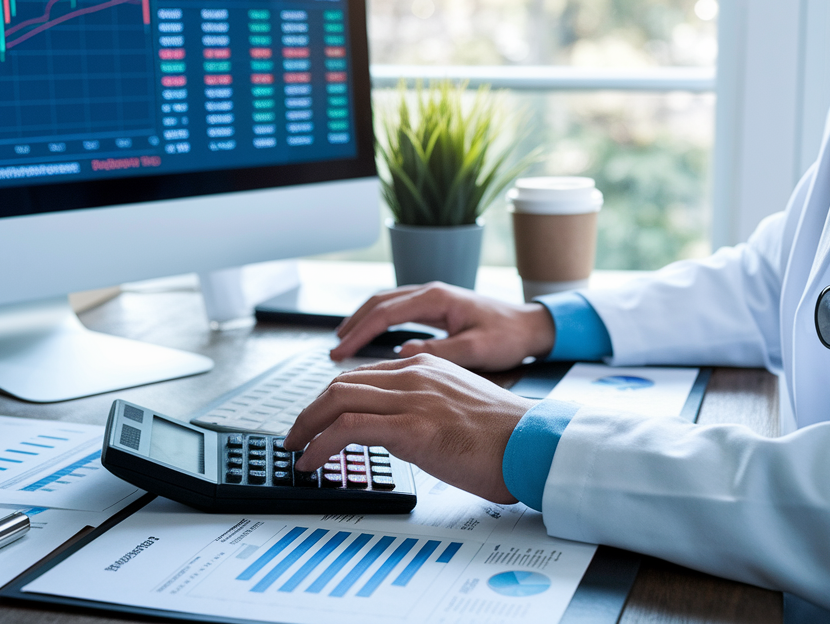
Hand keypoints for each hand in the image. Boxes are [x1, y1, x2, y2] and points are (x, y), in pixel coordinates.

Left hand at [284, 354, 536, 502]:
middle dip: (310, 410)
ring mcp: (412, 399)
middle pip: (342, 383)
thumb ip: (427, 408)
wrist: (533, 446)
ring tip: (296, 449)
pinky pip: (348, 429)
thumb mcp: (459, 409)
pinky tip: (312, 462)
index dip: (333, 399)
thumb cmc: (505, 439)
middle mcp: (415, 375)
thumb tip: (398, 430)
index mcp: (427, 368)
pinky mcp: (411, 427)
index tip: (318, 420)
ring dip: (306, 426)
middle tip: (296, 435)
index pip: (365, 376)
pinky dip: (320, 445)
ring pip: (337, 400)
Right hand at [331, 282, 555, 372]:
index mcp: (437, 298)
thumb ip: (440, 352)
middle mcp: (431, 293)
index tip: (340, 351)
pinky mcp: (436, 307)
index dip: (360, 332)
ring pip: (386, 303)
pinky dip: (378, 322)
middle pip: (379, 303)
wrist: (532, 327)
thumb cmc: (509, 337)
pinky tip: (372, 338)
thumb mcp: (476, 350)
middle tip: (334, 348)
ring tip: (344, 342)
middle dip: (353, 324)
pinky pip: (398, 310)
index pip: (386, 312)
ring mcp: (433, 298)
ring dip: (363, 320)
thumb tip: (402, 353)